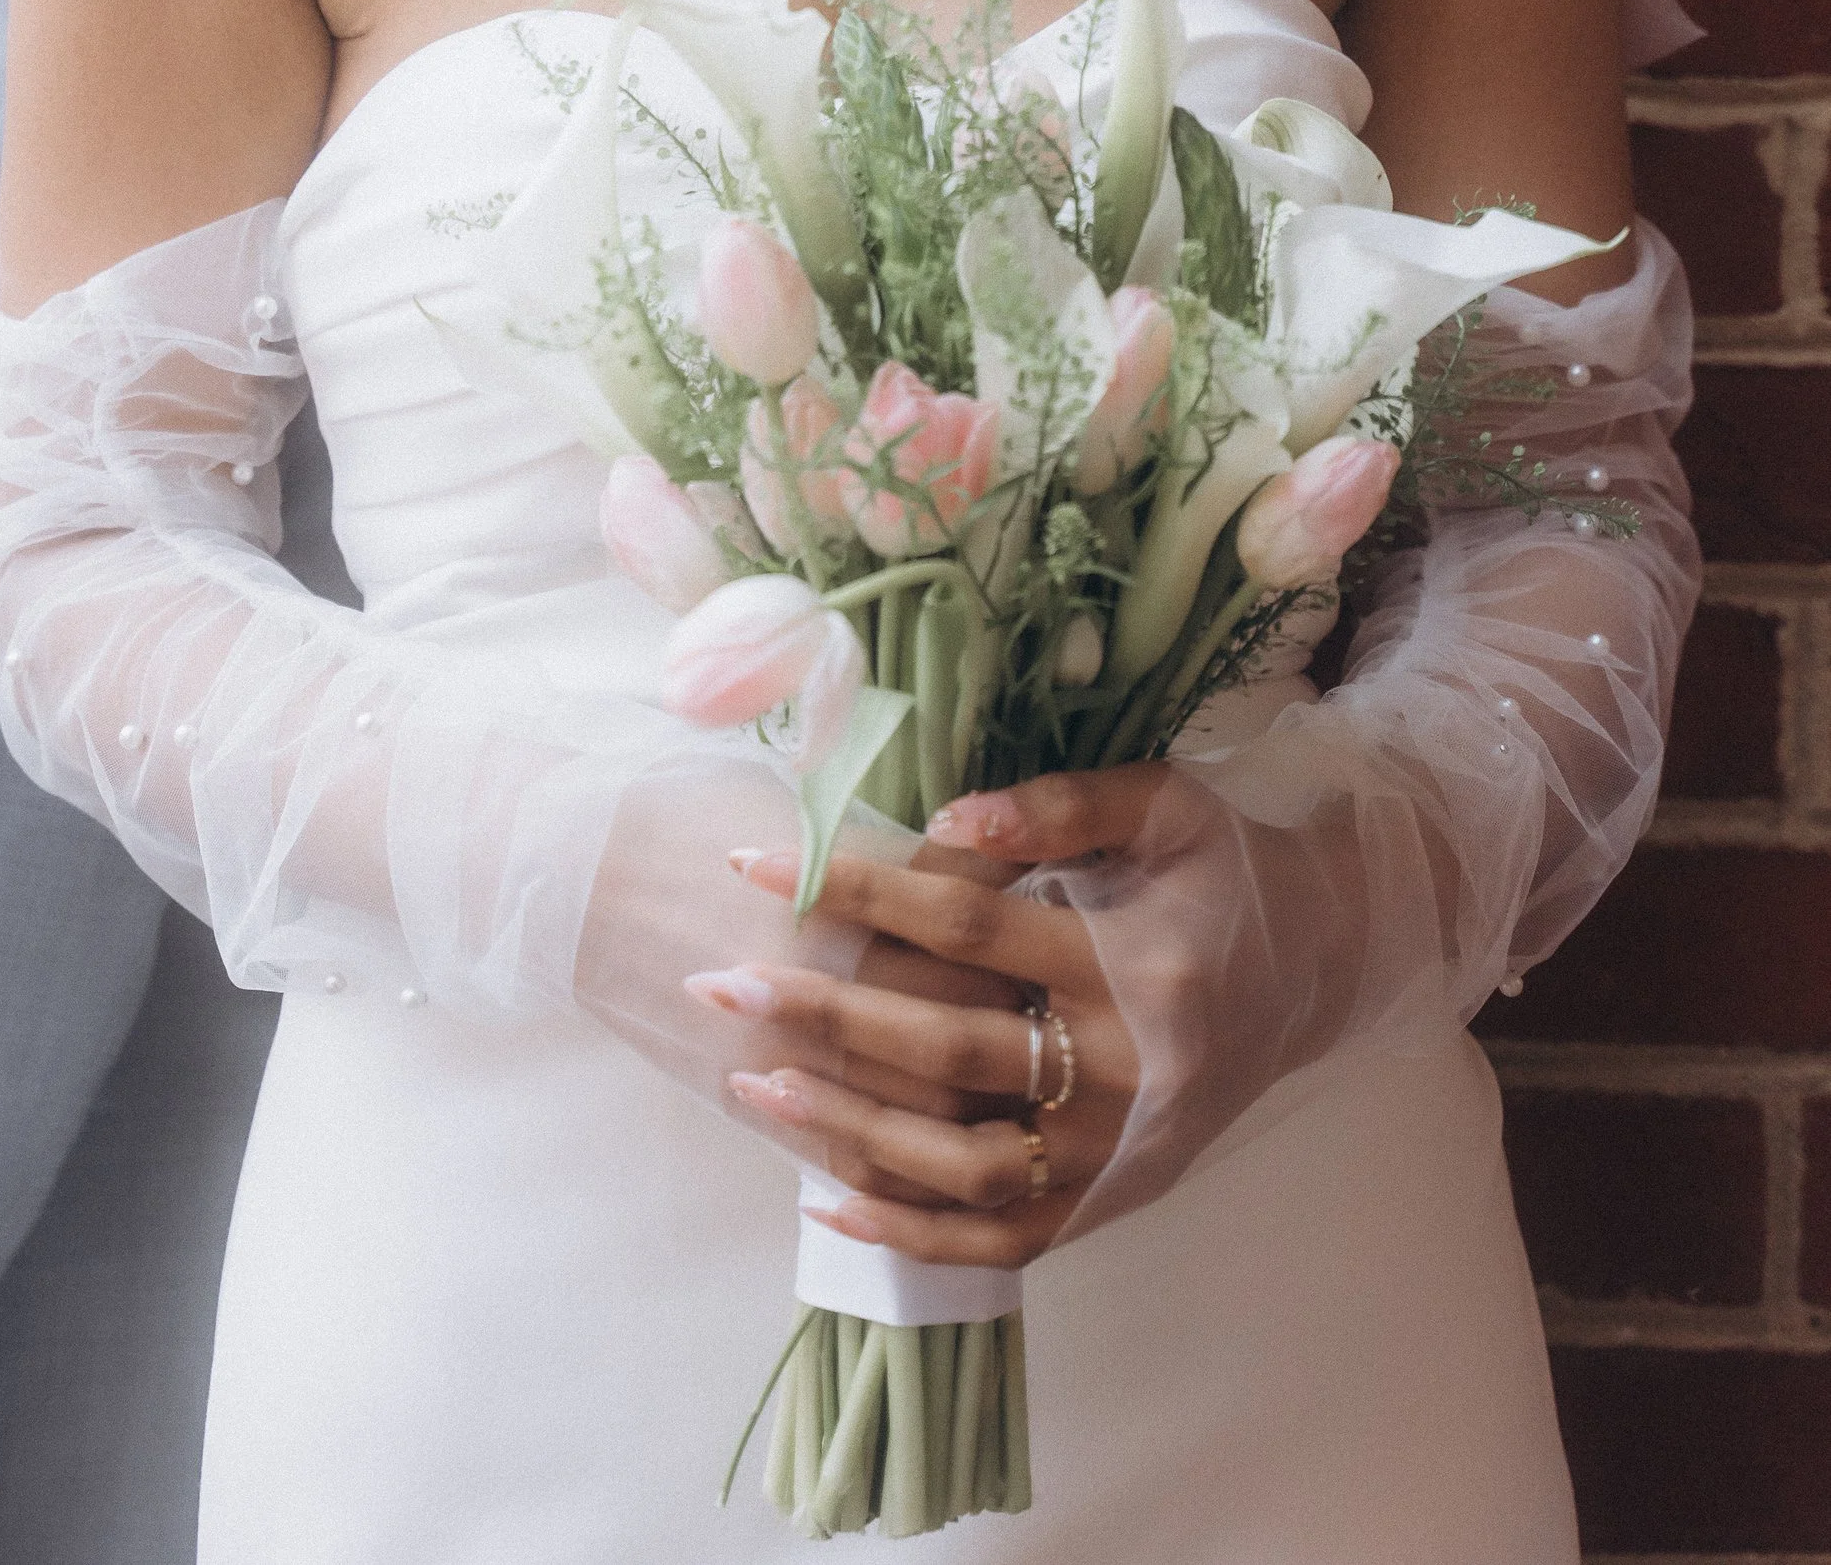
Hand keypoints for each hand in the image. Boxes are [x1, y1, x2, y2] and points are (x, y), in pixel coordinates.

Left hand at [684, 769, 1188, 1268]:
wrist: (1321, 966)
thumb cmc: (1225, 872)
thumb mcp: (1163, 806)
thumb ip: (1057, 807)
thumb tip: (941, 823)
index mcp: (1137, 962)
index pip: (966, 925)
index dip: (858, 891)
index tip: (753, 867)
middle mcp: (1129, 1071)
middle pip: (949, 1050)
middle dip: (822, 1017)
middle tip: (721, 987)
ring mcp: (1121, 1151)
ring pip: (964, 1162)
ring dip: (849, 1130)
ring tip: (753, 1087)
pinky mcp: (1116, 1199)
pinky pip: (1003, 1235)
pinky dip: (912, 1230)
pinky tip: (826, 1200)